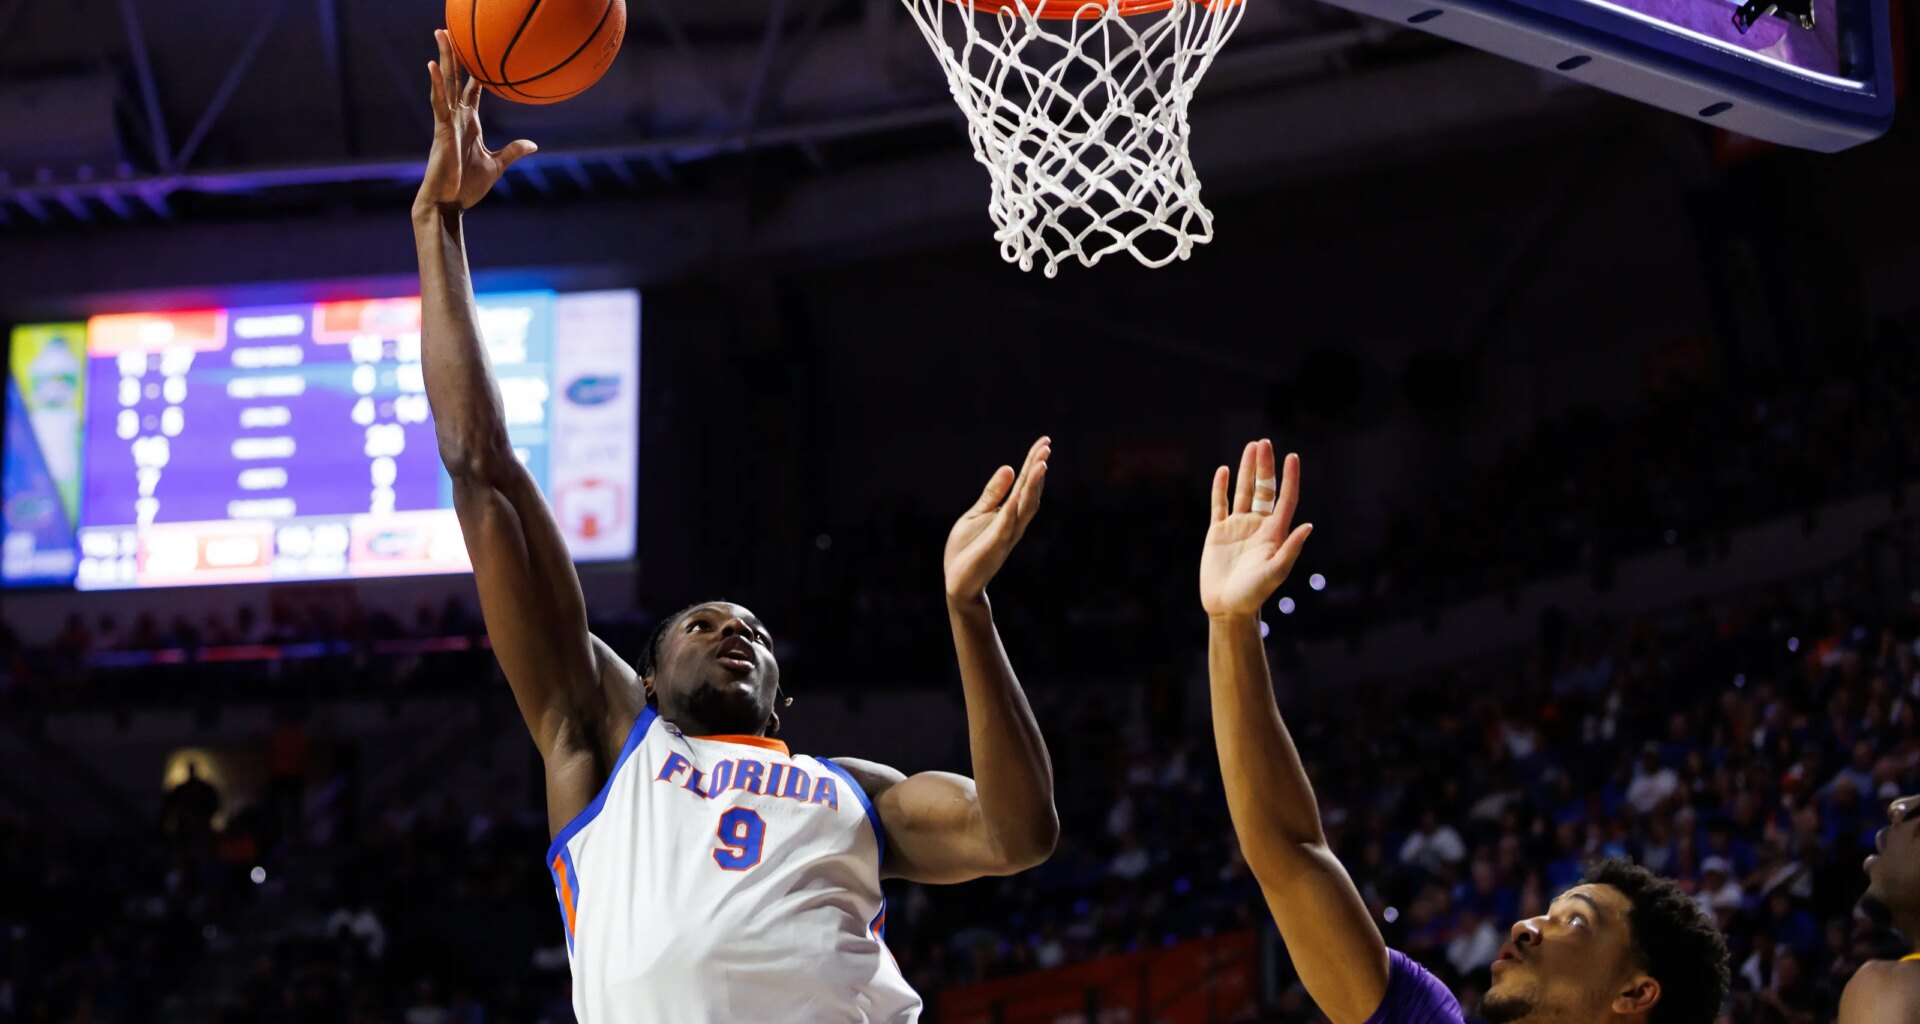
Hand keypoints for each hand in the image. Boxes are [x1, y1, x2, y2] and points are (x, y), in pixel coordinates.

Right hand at [416, 29, 536, 214]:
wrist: (450, 204)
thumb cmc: (468, 187)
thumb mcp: (497, 166)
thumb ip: (513, 152)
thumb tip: (533, 144)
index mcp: (469, 124)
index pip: (472, 91)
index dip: (475, 72)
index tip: (477, 51)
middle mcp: (456, 118)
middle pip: (455, 80)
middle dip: (453, 55)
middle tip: (448, 30)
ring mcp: (447, 123)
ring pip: (445, 84)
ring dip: (443, 59)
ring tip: (441, 34)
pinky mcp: (441, 132)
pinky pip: (438, 104)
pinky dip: (436, 85)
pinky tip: (432, 66)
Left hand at [944, 437, 1048, 600]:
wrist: (959, 584)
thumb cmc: (967, 550)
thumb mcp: (977, 514)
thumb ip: (992, 494)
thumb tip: (1009, 467)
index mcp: (1008, 513)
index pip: (1024, 483)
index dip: (1033, 462)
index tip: (1045, 442)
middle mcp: (1013, 522)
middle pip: (1030, 492)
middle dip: (1037, 469)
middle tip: (1047, 446)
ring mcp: (1006, 534)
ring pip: (1025, 507)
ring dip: (1033, 486)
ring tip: (1042, 464)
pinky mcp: (995, 545)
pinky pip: (1006, 525)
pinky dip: (1013, 510)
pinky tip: (1018, 495)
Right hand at [1200, 440, 1311, 618]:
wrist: (1228, 607)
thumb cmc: (1255, 594)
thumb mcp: (1276, 572)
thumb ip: (1291, 549)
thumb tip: (1309, 525)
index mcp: (1274, 533)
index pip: (1285, 499)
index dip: (1290, 478)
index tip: (1293, 456)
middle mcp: (1258, 525)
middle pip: (1263, 489)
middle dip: (1265, 466)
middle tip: (1264, 443)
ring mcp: (1237, 527)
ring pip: (1243, 491)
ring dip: (1246, 470)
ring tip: (1251, 447)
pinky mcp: (1218, 532)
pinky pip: (1220, 504)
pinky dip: (1221, 487)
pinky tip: (1223, 470)